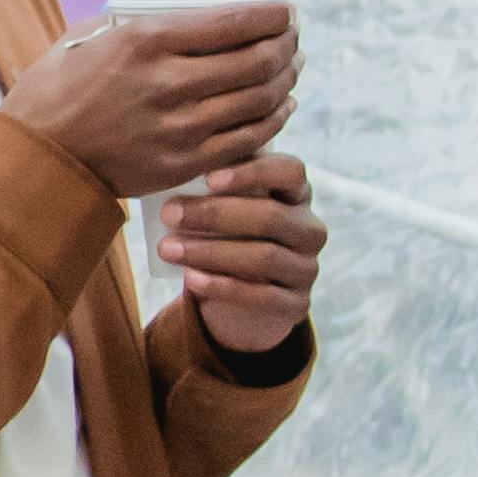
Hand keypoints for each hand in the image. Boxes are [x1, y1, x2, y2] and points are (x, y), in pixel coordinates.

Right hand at [2, 3, 294, 201]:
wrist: (37, 160)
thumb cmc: (56, 90)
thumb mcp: (88, 36)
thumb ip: (136, 20)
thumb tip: (183, 8)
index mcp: (145, 41)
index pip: (233, 23)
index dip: (272, 16)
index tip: (285, 11)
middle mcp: (167, 83)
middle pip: (256, 61)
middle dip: (286, 46)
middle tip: (291, 39)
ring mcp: (179, 128)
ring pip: (259, 100)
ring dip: (285, 80)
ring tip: (290, 67)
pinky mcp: (183, 164)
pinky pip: (247, 141)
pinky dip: (273, 120)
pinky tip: (280, 106)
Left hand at [162, 150, 323, 365]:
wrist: (240, 297)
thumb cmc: (228, 237)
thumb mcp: (227, 208)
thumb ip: (216, 188)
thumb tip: (182, 172)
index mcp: (297, 195)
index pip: (290, 171)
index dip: (254, 172)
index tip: (208, 178)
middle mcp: (309, 230)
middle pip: (272, 216)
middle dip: (216, 214)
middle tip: (170, 214)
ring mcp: (306, 269)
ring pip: (264, 257)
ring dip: (210, 252)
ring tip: (168, 248)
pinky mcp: (296, 305)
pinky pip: (262, 296)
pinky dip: (222, 286)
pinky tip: (191, 279)